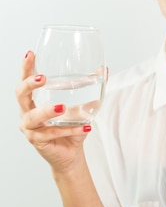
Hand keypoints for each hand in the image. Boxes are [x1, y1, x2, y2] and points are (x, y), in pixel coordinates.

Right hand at [16, 51, 91, 173]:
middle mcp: (27, 112)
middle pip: (20, 95)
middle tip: (44, 78)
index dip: (26, 67)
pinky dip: (70, 130)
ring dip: (48, 111)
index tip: (30, 53)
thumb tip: (104, 70)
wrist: (71, 154)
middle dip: (30, 84)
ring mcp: (30, 128)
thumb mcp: (83, 104)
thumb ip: (92, 87)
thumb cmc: (71, 127)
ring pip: (33, 117)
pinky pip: (52, 133)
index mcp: (34, 100)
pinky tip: (86, 127)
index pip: (25, 80)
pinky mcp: (37, 141)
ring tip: (63, 107)